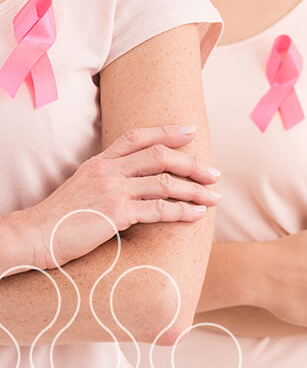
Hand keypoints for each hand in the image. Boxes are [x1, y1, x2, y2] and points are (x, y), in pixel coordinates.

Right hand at [23, 125, 220, 268]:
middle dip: (192, 163)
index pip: (137, 137)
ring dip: (195, 191)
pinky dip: (183, 211)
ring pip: (165, 183)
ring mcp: (112, 191)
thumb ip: (108, 179)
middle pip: (159, 156)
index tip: (191, 131)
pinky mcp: (116, 214)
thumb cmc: (60, 218)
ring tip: (214, 197)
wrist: (32, 237)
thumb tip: (137, 181)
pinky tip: (197, 214)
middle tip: (214, 174)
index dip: (166, 132)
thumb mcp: (82, 187)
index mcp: (99, 162)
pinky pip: (159, 210)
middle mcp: (107, 171)